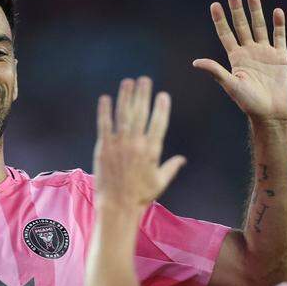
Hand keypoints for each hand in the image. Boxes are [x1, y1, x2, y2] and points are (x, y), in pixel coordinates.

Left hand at [92, 77, 185, 209]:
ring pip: (123, 115)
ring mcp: (119, 145)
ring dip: (125, 96)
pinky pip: (104, 125)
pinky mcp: (104, 148)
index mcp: (152, 151)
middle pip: (141, 113)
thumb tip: (182, 160)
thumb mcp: (160, 182)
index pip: (159, 123)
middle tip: (144, 79)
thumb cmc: (141, 196)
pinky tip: (105, 98)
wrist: (118, 205)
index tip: (163, 95)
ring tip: (128, 82)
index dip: (161, 107)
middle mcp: (136, 144)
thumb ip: (171, 167)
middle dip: (143, 94)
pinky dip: (104, 111)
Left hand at [193, 0, 286, 123]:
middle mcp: (250, 52)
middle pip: (242, 25)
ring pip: (260, 27)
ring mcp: (266, 53)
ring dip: (256, 10)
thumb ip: (216, 71)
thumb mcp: (232, 85)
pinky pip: (279, 37)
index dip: (220, 20)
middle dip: (237, 9)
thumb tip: (195, 62)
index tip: (214, 5)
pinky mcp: (281, 57)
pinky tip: (276, 11)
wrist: (272, 114)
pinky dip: (278, 24)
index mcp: (236, 58)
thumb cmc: (250, 104)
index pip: (226, 34)